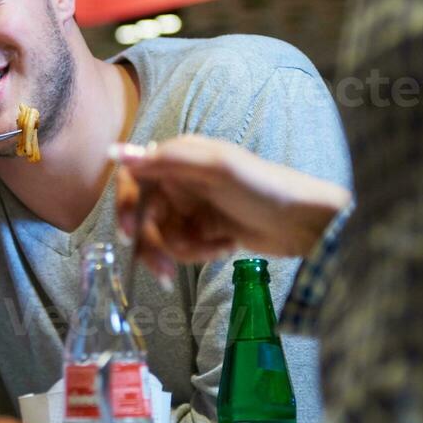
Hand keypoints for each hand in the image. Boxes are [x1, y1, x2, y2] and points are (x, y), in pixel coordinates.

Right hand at [114, 136, 350, 273]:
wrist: (305, 222)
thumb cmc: (264, 187)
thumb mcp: (218, 168)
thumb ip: (168, 160)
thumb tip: (117, 153)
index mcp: (179, 157)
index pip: (134, 178)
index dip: (125, 205)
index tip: (129, 233)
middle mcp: (180, 180)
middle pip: (143, 214)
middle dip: (154, 243)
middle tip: (166, 270)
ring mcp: (192, 207)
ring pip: (162, 236)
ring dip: (184, 250)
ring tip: (218, 249)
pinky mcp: (204, 231)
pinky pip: (183, 248)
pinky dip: (200, 253)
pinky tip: (226, 247)